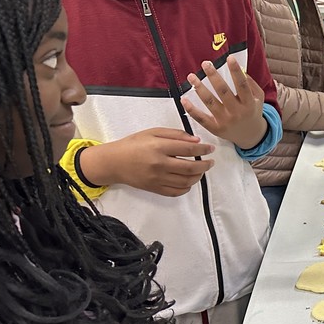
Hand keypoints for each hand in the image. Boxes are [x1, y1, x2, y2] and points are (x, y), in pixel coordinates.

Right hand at [79, 128, 213, 196]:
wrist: (113, 162)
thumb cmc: (133, 144)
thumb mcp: (153, 132)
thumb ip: (175, 134)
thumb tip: (196, 141)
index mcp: (159, 147)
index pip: (188, 149)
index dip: (203, 149)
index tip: (210, 149)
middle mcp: (159, 164)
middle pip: (190, 167)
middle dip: (205, 165)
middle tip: (211, 162)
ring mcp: (157, 178)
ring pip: (185, 181)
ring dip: (198, 176)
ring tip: (201, 170)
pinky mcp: (154, 188)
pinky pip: (176, 191)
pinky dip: (186, 187)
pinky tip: (189, 181)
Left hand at [183, 59, 267, 149]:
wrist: (250, 135)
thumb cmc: (252, 112)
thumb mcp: (258, 98)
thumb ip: (251, 83)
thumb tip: (240, 69)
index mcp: (249, 103)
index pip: (242, 85)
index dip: (236, 71)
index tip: (229, 58)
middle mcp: (237, 113)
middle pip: (224, 92)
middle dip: (213, 76)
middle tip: (206, 64)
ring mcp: (226, 121)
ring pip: (210, 103)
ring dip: (199, 88)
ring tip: (191, 76)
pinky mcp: (215, 129)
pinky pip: (201, 118)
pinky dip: (191, 109)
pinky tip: (184, 99)